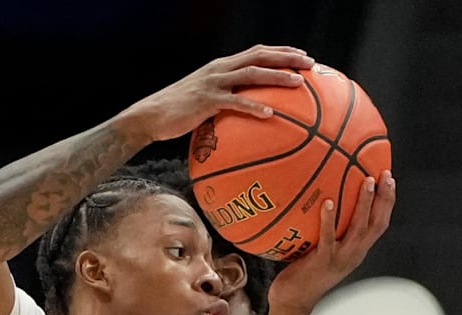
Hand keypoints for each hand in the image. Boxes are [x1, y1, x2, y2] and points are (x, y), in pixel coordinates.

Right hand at [119, 44, 314, 142]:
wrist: (150, 116)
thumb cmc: (179, 112)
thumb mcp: (205, 99)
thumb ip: (226, 98)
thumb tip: (247, 112)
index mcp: (222, 66)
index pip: (256, 52)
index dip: (281, 52)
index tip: (303, 57)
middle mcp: (220, 69)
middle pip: (259, 57)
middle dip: (287, 58)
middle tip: (310, 64)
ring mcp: (213, 83)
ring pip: (251, 75)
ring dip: (277, 77)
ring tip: (299, 83)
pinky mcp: (206, 101)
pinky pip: (235, 102)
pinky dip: (254, 107)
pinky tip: (270, 115)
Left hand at [269, 170, 395, 314]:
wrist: (293, 303)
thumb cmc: (304, 275)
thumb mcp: (324, 251)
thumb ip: (330, 232)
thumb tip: (323, 201)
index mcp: (356, 251)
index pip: (380, 224)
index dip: (387, 202)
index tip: (389, 179)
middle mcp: (353, 254)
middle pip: (376, 224)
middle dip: (384, 198)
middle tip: (385, 175)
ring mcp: (339, 258)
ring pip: (358, 228)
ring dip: (364, 204)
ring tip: (367, 181)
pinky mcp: (322, 262)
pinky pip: (328, 238)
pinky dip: (329, 220)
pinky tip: (327, 202)